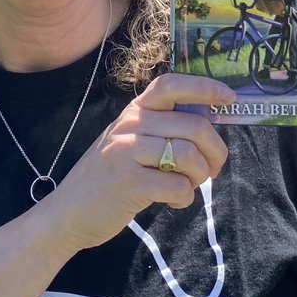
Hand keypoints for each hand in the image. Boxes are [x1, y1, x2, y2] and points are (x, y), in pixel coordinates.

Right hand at [37, 74, 233, 253]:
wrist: (68, 212)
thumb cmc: (107, 177)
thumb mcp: (128, 141)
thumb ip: (159, 129)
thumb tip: (208, 128)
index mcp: (133, 110)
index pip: (171, 84)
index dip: (204, 87)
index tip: (228, 98)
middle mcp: (130, 125)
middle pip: (194, 125)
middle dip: (216, 150)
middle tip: (214, 168)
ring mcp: (128, 152)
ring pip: (189, 155)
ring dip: (200, 176)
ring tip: (189, 186)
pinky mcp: (130, 183)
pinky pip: (178, 186)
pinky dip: (185, 197)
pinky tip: (172, 201)